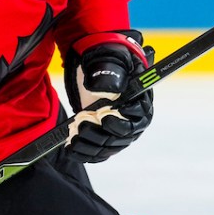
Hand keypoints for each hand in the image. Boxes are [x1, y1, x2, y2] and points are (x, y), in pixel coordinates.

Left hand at [63, 30, 154, 162]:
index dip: (121, 120)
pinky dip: (85, 153)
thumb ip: (111, 73)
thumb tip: (109, 89)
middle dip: (100, 134)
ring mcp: (121, 132)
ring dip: (90, 145)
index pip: (138, 116)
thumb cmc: (107, 63)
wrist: (97, 70)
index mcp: (141, 99)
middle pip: (122, 136)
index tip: (102, 117)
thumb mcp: (110, 61)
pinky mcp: (108, 140)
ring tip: (73, 137)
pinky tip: (71, 148)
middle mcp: (135, 120)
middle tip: (82, 126)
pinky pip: (99, 153)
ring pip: (109, 147)